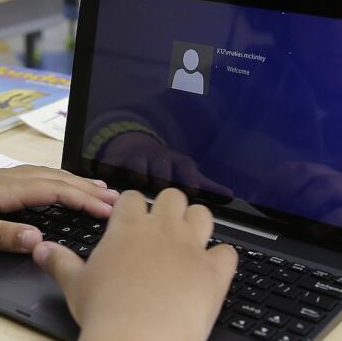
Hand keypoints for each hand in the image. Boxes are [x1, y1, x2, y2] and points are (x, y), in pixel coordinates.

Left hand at [0, 161, 118, 251]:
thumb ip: (0, 236)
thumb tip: (37, 240)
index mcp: (1, 188)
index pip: (53, 192)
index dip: (85, 200)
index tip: (111, 210)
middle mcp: (3, 178)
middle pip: (55, 180)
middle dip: (88, 189)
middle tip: (118, 200)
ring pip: (45, 177)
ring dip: (74, 183)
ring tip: (99, 189)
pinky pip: (32, 178)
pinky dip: (54, 182)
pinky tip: (56, 186)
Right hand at [33, 189, 236, 340]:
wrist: (139, 340)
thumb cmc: (103, 312)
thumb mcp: (74, 285)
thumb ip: (59, 262)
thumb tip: (40, 249)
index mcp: (126, 228)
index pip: (132, 198)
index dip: (133, 207)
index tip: (131, 220)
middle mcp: (161, 230)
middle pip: (172, 197)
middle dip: (169, 208)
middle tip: (163, 230)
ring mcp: (191, 248)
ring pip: (203, 215)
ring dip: (198, 224)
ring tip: (189, 242)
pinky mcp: (214, 272)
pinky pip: (228, 252)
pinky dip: (222, 258)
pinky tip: (213, 269)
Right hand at [97, 131, 232, 198]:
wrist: (136, 146)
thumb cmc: (165, 167)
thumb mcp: (184, 172)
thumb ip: (206, 185)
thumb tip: (230, 194)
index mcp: (177, 162)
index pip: (186, 166)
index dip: (190, 177)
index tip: (192, 190)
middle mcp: (158, 157)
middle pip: (163, 163)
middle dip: (164, 174)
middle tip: (165, 187)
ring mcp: (137, 157)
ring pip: (139, 163)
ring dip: (140, 171)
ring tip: (140, 181)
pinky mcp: (116, 159)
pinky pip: (112, 162)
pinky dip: (112, 168)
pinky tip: (111, 177)